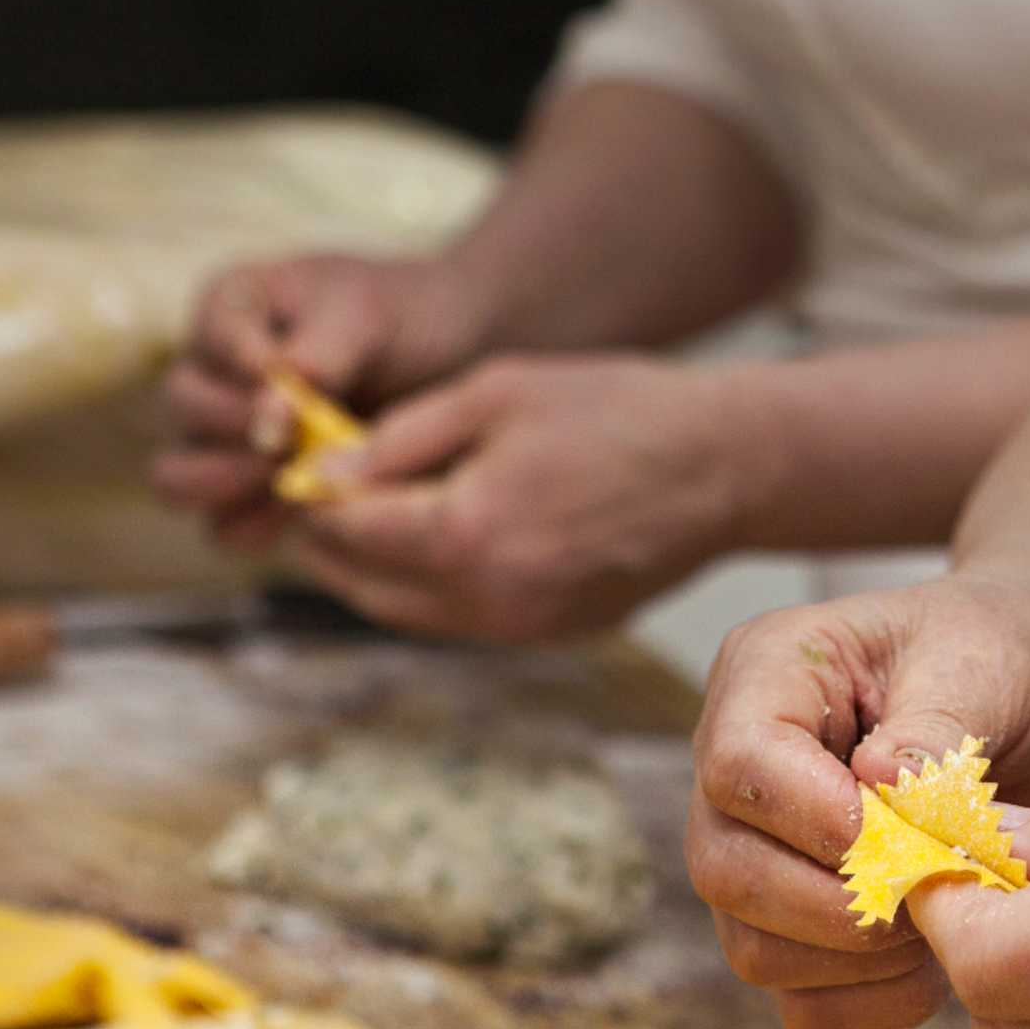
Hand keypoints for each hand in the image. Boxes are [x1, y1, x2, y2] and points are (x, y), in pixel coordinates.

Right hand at [150, 252, 492, 551]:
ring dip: (225, 486)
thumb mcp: (367, 315)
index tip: (300, 395)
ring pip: (177, 475)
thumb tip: (268, 415)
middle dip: (238, 429)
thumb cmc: (405, 319)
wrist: (450, 360)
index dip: (249, 375)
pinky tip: (297, 520)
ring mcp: (222, 436)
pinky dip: (251, 528)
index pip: (210, 340)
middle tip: (294, 444)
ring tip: (286, 482)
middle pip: (184, 407)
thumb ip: (318, 355)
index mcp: (231, 308)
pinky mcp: (249, 492)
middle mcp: (212, 370)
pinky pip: (221, 525)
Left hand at [284, 355, 759, 643]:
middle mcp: (487, 598)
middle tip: (326, 492)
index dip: (310, 494)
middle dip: (330, 540)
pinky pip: (462, 619)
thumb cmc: (615, 411)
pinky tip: (446, 535)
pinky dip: (433, 585)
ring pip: (406, 612)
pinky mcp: (552, 635)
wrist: (724, 467)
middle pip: (361, 586)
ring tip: (377, 512)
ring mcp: (522, 627)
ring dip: (376, 569)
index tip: (305, 461)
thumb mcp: (492, 393)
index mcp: (464, 532)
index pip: (341, 529)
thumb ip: (397, 439)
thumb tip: (321, 473)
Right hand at [685, 575, 1029, 1028]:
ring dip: (856, 960)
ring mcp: (756, 853)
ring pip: (752, 947)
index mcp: (765, 676)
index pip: (739, 764)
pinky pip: (800, 1000)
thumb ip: (935, 729)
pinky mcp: (792, 924)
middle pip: (724, 868)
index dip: (815, 818)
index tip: (906, 837)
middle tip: (933, 894)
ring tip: (944, 925)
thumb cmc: (996, 658)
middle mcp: (737, 771)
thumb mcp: (983, 665)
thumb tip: (881, 786)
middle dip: (836, 904)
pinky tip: (933, 965)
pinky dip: (869, 1001)